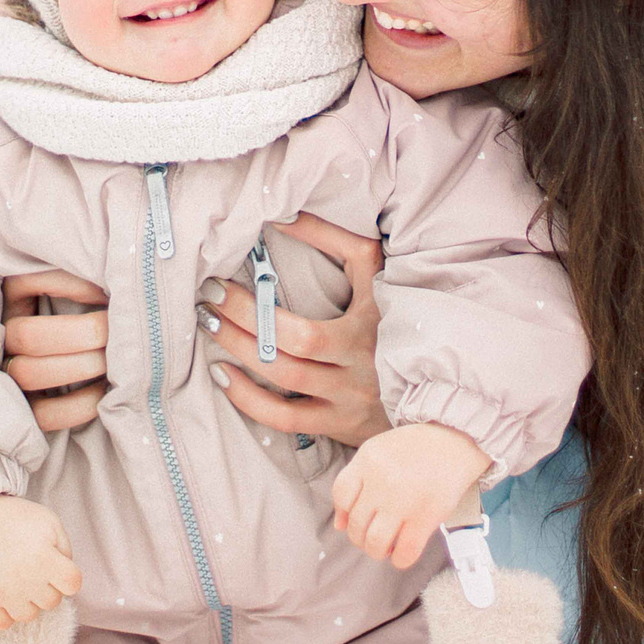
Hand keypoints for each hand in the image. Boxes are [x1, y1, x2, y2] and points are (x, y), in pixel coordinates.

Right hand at [0, 494, 83, 627]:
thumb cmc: (14, 518)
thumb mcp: (49, 522)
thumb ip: (65, 551)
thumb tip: (67, 580)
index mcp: (44, 557)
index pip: (72, 584)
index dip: (67, 576)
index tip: (56, 567)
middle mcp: (24, 578)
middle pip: (51, 602)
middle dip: (46, 587)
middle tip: (31, 569)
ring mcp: (1, 592)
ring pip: (28, 616)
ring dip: (26, 601)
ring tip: (16, 581)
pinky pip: (3, 623)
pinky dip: (4, 613)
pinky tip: (2, 594)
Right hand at [2, 269, 109, 432]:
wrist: (85, 362)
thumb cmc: (88, 318)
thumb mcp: (77, 290)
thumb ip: (87, 279)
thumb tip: (111, 287)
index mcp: (13, 301)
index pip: (25, 283)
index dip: (69, 286)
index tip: (106, 292)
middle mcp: (3, 340)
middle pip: (28, 336)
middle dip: (83, 333)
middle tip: (118, 331)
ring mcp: (10, 379)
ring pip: (29, 374)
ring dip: (81, 366)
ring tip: (115, 360)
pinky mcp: (27, 413)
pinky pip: (45, 415)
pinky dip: (80, 405)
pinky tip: (105, 390)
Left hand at [201, 214, 388, 448]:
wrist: (436, 385)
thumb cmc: (395, 318)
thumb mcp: (377, 273)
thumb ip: (336, 239)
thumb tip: (282, 218)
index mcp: (370, 325)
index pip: (304, 326)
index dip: (256, 309)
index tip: (221, 281)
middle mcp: (359, 366)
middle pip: (288, 349)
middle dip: (240, 323)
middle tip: (207, 299)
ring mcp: (348, 399)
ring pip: (283, 380)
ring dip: (239, 352)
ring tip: (210, 327)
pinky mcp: (339, 424)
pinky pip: (284, 420)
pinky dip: (248, 400)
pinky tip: (224, 376)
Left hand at [331, 423, 489, 569]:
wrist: (454, 441)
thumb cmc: (415, 448)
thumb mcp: (377, 452)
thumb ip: (355, 482)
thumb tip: (339, 524)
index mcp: (368, 460)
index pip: (341, 496)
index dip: (344, 513)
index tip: (355, 517)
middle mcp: (382, 481)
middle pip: (356, 524)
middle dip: (360, 537)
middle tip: (371, 535)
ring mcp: (404, 501)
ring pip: (375, 542)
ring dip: (376, 551)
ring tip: (384, 547)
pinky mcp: (426, 517)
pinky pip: (405, 551)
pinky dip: (400, 559)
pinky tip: (401, 553)